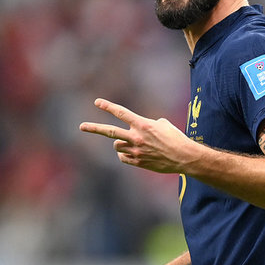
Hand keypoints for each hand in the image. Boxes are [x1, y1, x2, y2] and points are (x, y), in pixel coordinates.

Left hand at [79, 98, 198, 173]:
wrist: (183, 157)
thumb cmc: (175, 138)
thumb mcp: (163, 124)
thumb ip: (146, 124)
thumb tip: (139, 128)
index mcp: (143, 124)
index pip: (121, 113)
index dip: (108, 106)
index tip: (97, 102)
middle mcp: (136, 137)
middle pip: (110, 132)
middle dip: (94, 128)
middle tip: (81, 126)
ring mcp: (136, 151)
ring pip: (117, 146)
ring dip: (120, 144)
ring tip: (132, 143)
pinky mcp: (137, 162)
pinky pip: (123, 157)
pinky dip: (125, 154)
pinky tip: (134, 153)